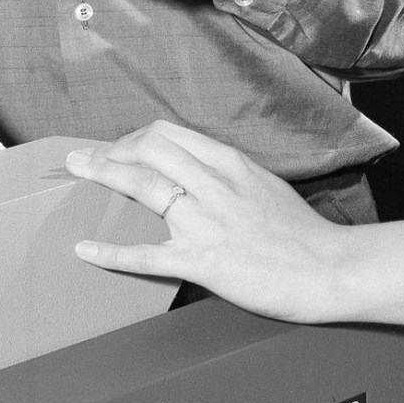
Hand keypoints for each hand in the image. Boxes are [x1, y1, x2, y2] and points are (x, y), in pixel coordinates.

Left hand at [68, 121, 349, 323]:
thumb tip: (199, 172)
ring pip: (143, 185)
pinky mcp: (202, 261)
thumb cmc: (302, 233)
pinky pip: (146, 254)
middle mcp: (215, 185)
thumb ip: (230, 175)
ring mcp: (206, 221)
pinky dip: (110, 251)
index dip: (134, 138)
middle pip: (150, 148)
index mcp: (231, 164)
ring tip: (76, 173)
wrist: (327, 269)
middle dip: (109, 149)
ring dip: (102, 175)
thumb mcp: (266, 185)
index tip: (116, 148)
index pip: (170, 134)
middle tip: (84, 159)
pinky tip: (86, 249)